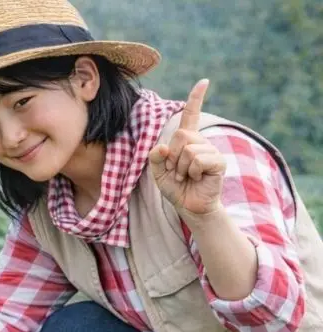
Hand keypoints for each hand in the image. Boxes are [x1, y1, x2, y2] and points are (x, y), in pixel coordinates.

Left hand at [149, 79, 225, 216]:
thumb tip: (163, 147)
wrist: (189, 206)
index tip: (204, 81)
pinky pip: (198, 159)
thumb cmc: (176, 187)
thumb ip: (155, 157)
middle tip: (176, 171)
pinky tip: (196, 178)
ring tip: (185, 177)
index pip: (191, 116)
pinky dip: (191, 171)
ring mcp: (211, 151)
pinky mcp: (218, 162)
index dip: (196, 99)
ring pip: (188, 149)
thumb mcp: (158, 172)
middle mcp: (201, 142)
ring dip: (180, 167)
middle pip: (180, 135)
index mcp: (186, 141)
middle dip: (172, 156)